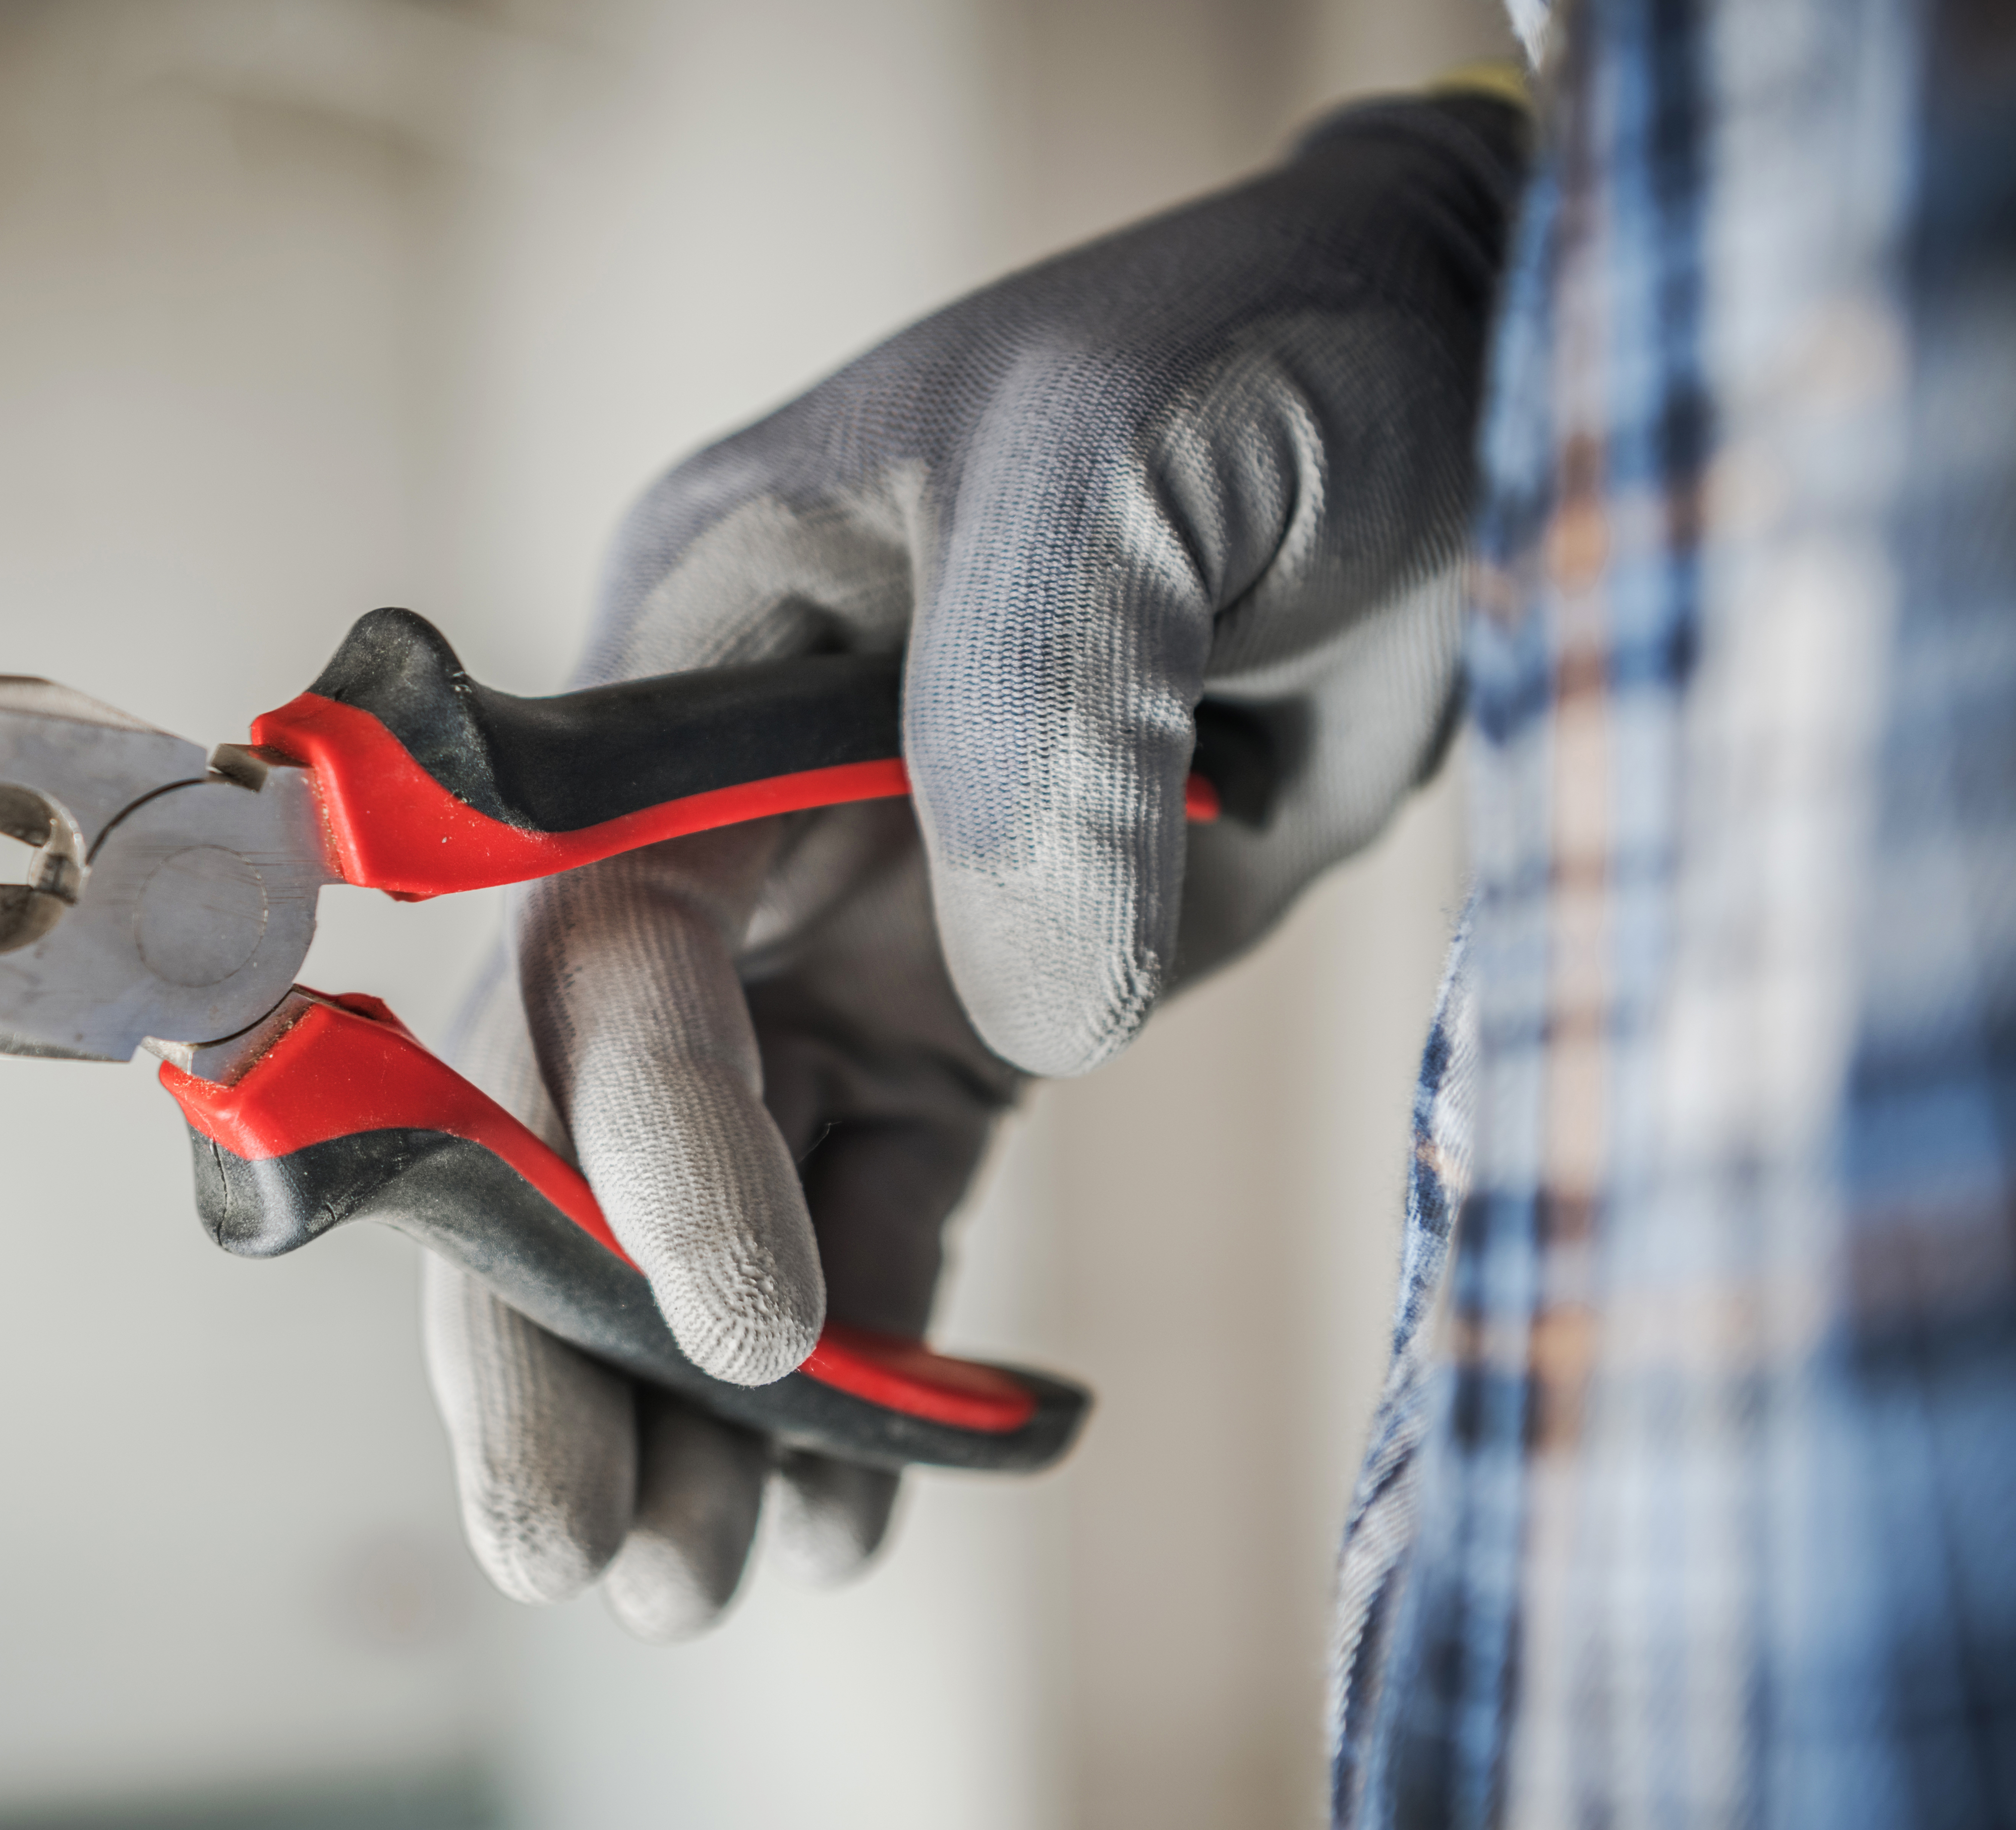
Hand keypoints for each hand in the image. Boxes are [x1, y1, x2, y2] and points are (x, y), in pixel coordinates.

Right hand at [426, 84, 1529, 1637]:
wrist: (1444, 402)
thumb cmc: (1266, 371)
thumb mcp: (1119, 472)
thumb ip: (1033, 724)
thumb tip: (1027, 1015)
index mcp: (705, 647)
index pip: (600, 922)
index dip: (628, 1135)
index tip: (733, 1320)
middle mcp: (746, 800)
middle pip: (601, 1089)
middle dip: (570, 1320)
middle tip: (573, 1546)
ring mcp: (871, 911)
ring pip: (740, 1180)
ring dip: (712, 1385)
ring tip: (703, 1577)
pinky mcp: (999, 1000)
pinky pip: (900, 1196)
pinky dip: (878, 1351)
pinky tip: (843, 1499)